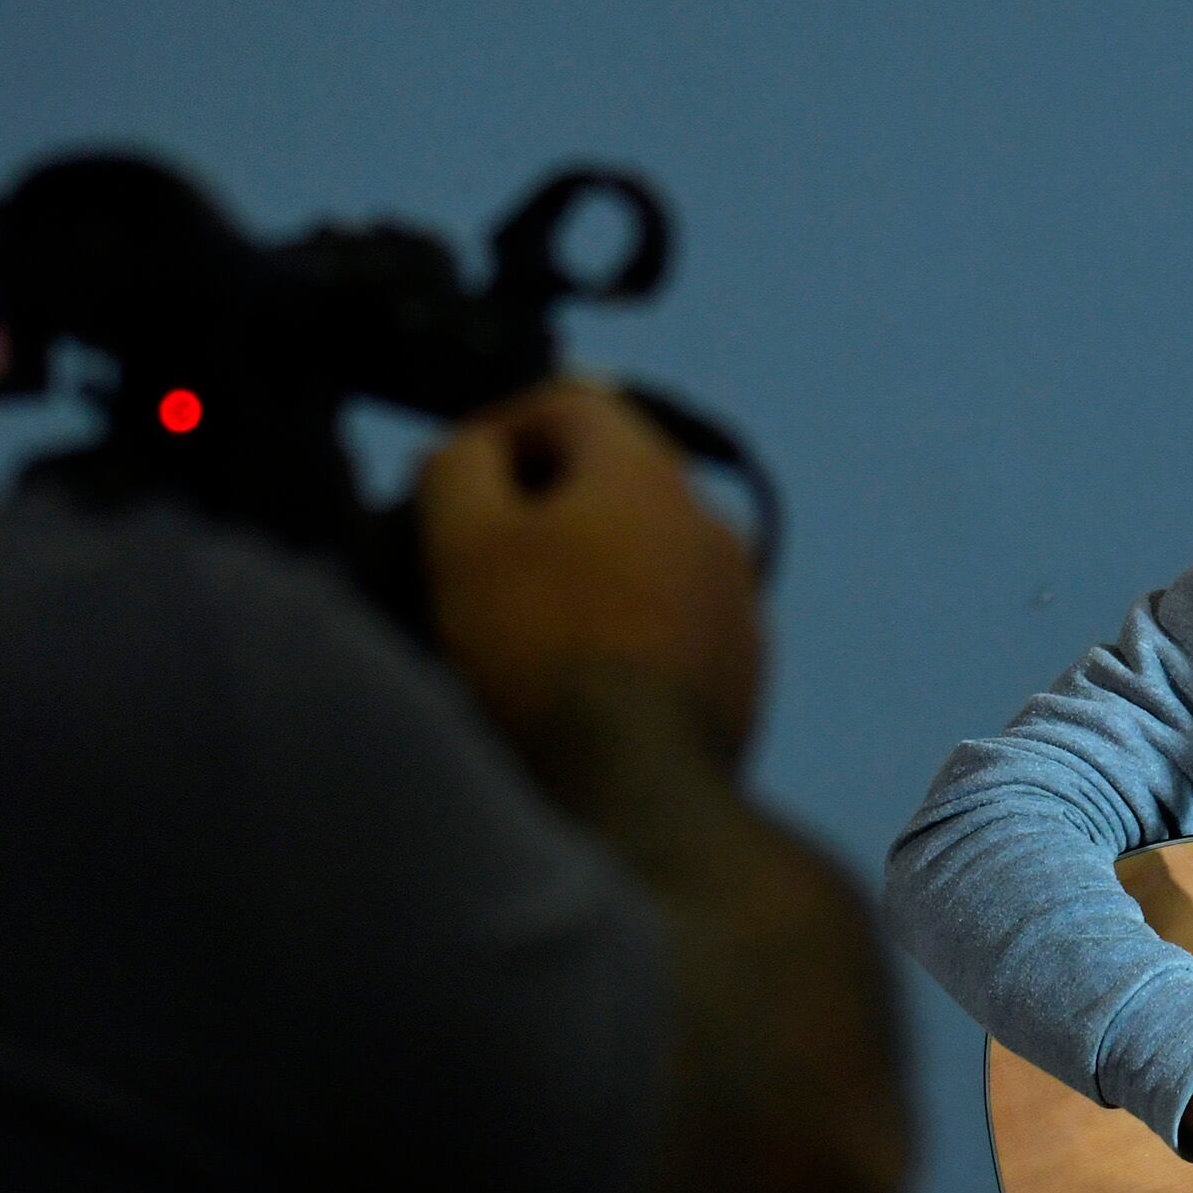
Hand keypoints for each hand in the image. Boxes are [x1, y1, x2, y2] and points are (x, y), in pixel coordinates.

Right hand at [420, 380, 762, 764]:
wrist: (635, 789)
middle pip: (612, 481)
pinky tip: (579, 677)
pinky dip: (624, 629)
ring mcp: (737, 598)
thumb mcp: (465, 541)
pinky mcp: (743, 670)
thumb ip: (457, 468)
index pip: (569, 403)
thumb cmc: (539, 651)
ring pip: (646, 555)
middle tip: (478, 557)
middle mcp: (710, 521)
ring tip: (525, 625)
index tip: (450, 484)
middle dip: (541, 505)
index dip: (497, 429)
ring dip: (587, 571)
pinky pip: (672, 623)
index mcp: (648, 472)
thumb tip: (468, 450)